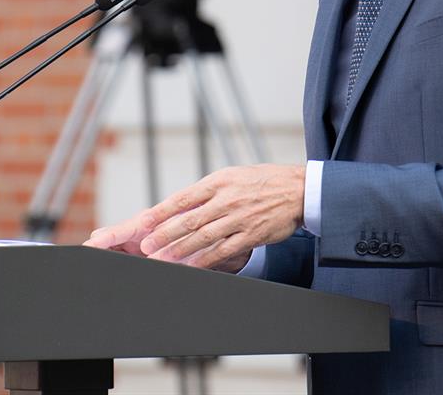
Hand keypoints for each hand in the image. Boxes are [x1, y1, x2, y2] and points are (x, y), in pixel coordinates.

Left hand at [84, 164, 305, 270]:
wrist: (298, 189)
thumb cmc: (263, 181)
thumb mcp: (232, 176)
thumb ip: (208, 191)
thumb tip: (181, 204)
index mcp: (219, 181)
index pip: (183, 198)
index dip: (162, 212)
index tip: (144, 223)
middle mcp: (227, 199)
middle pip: (189, 220)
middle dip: (165, 234)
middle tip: (147, 246)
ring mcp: (239, 218)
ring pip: (203, 237)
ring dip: (180, 249)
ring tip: (162, 259)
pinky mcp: (252, 234)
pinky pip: (224, 250)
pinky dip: (206, 259)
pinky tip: (192, 266)